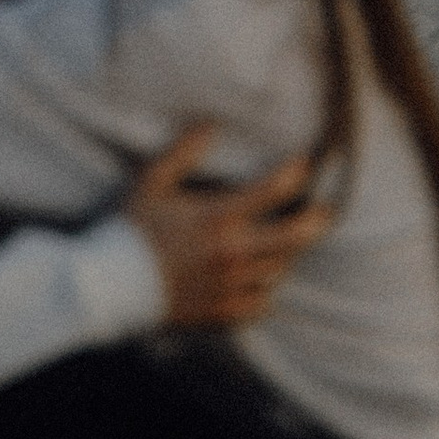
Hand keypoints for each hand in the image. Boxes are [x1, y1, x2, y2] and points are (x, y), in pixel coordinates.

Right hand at [125, 124, 333, 328]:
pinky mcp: (225, 313)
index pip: (272, 192)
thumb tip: (211, 125)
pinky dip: (266, 291)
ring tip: (284, 242)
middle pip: (294, 237)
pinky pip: (263, 303)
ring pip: (279, 269)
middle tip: (324, 212)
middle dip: (315, 221)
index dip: (294, 174)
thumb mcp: (152, 182)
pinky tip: (258, 280)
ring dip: (285, 254)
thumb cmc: (132, 230)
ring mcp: (231, 286)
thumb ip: (183, 153)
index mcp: (217, 217)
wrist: (114, 286)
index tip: (303, 164)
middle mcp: (232, 253)